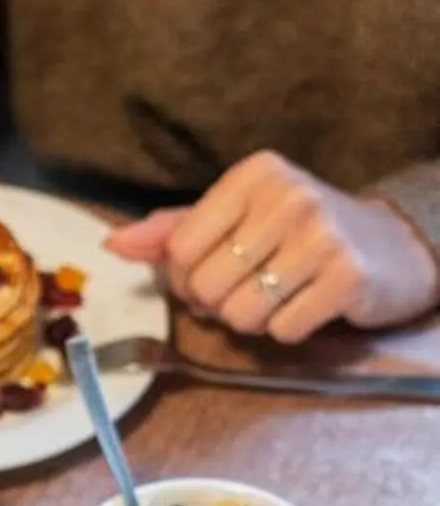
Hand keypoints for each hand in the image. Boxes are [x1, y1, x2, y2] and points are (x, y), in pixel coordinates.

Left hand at [106, 151, 439, 343]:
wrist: (392, 246)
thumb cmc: (301, 232)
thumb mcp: (240, 216)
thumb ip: (176, 229)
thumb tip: (113, 243)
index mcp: (253, 175)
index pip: (180, 249)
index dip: (185, 278)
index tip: (210, 274)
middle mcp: (289, 197)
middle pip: (207, 287)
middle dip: (217, 305)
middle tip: (246, 291)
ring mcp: (322, 237)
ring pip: (242, 314)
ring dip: (252, 321)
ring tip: (277, 297)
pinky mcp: (348, 279)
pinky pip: (283, 331)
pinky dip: (288, 331)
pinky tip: (307, 306)